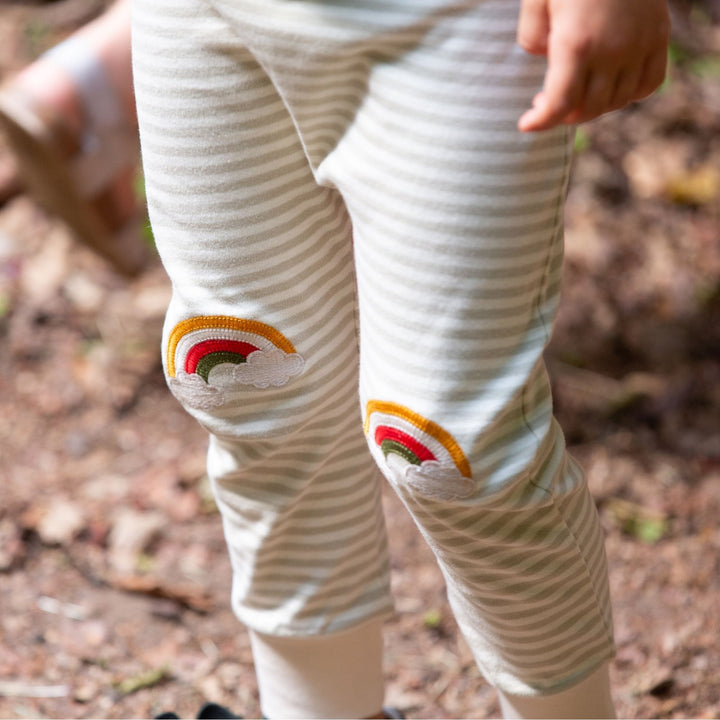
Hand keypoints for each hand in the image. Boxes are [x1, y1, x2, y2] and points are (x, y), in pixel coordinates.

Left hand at [516, 0, 669, 131]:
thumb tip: (546, 61)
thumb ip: (533, 37)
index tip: (526, 124)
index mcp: (576, 43)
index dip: (540, 122)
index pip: (558, 105)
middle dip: (562, 115)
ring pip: (617, 102)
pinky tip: (610, 86)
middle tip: (547, 102)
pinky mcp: (659, 35)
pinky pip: (648, 84)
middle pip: (587, 109)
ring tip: (575, 92)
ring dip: (592, 107)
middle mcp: (611, 51)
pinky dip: (628, 94)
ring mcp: (640, 44)